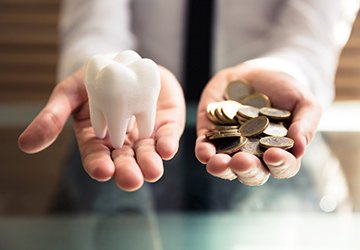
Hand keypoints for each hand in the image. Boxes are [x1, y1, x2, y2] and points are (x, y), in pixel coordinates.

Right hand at [18, 66, 185, 190]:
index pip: (96, 157)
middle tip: (131, 180)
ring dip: (150, 163)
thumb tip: (26, 145)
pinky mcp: (164, 124)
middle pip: (124, 162)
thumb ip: (53, 116)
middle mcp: (122, 142)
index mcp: (97, 139)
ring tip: (152, 171)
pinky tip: (167, 150)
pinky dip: (167, 143)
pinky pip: (167, 136)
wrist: (124, 62)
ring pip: (147, 154)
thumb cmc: (94, 79)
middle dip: (127, 172)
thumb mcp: (69, 93)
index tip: (102, 171)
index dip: (98, 165)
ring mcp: (145, 134)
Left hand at [195, 65, 321, 185]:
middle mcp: (254, 156)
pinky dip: (203, 152)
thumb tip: (300, 148)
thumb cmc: (285, 90)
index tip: (274, 155)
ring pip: (225, 167)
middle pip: (251, 173)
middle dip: (247, 170)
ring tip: (218, 163)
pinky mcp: (210, 135)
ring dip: (221, 168)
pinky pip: (205, 149)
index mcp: (279, 152)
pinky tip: (204, 151)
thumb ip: (306, 124)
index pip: (282, 167)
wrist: (257, 72)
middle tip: (242, 161)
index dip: (279, 165)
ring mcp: (231, 147)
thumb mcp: (303, 102)